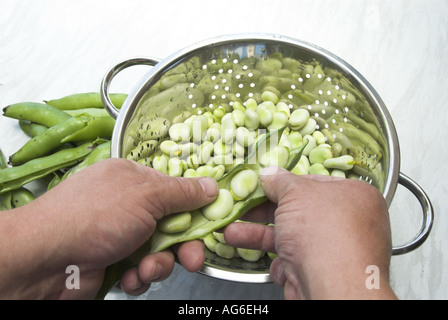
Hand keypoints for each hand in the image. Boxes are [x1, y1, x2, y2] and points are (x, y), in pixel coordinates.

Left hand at [0, 158, 217, 298]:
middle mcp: (128, 206)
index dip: (196, 206)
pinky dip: (140, 276)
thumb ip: (182, 193)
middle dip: (184, 244)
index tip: (212, 221)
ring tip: (147, 269)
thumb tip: (212, 186)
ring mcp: (120, 235)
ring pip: (160, 251)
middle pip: (172, 224)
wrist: (45, 261)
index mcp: (133, 180)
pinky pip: (142, 269)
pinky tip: (130, 276)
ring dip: (160, 264)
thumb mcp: (145, 196)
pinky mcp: (114, 262)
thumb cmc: (94, 217)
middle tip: (193, 258)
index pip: (175, 190)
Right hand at [224, 167, 396, 299]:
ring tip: (231, 232)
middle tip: (241, 206)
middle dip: (263, 211)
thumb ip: (279, 181)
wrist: (332, 288)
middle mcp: (348, 223)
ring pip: (290, 237)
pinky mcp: (321, 273)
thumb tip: (270, 173)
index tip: (262, 184)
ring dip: (258, 234)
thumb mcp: (295, 193)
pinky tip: (270, 262)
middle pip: (298, 211)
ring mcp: (335, 250)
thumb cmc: (324, 232)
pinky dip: (278, 261)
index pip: (314, 182)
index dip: (284, 182)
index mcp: (354, 195)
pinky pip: (294, 260)